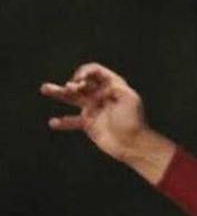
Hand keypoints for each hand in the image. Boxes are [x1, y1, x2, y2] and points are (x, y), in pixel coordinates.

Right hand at [40, 63, 173, 182]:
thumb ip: (114, 87)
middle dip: (73, 83)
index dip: (85, 72)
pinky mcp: (88, 123)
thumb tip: (98, 87)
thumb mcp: (129, 98)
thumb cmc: (133, 120)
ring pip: (73, 98)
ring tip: (45, 87)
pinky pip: (72, 121)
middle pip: (82, 83)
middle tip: (71, 88)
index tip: (80, 80)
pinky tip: (53, 122)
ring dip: (59, 92)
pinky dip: (62, 122)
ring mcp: (94, 108)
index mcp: (113, 85)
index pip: (96, 72)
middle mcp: (102, 94)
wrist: (131, 143)